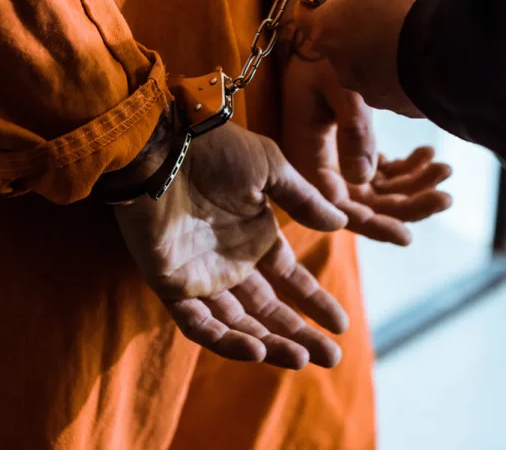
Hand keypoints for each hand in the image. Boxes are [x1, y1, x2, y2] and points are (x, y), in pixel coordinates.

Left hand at [114, 121, 349, 369]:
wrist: (163, 147)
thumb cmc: (216, 150)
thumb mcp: (271, 168)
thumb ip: (304, 200)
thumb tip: (341, 223)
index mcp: (254, 234)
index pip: (289, 279)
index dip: (314, 302)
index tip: (341, 325)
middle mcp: (230, 260)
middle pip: (269, 309)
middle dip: (299, 334)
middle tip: (331, 358)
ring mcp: (200, 275)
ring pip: (238, 323)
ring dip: (269, 343)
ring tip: (300, 359)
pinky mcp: (171, 284)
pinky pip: (198, 323)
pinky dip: (224, 340)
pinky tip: (256, 349)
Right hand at [280, 55, 452, 244]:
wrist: (314, 30)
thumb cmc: (321, 51)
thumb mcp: (338, 83)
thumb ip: (353, 129)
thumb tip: (364, 180)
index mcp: (305, 154)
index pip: (338, 205)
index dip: (371, 224)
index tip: (407, 235)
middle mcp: (318, 163)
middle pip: (364, 203)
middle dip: (406, 203)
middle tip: (446, 195)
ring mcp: (335, 156)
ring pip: (376, 189)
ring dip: (411, 184)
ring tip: (444, 168)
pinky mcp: (349, 145)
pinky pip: (379, 171)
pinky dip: (405, 168)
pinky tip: (427, 153)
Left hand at [295, 0, 454, 114]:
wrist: (463, 44)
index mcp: (327, 29)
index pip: (304, 15)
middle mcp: (340, 66)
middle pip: (337, 40)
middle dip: (354, 23)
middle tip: (386, 3)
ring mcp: (370, 90)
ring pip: (367, 64)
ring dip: (380, 47)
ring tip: (413, 28)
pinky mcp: (399, 106)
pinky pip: (395, 83)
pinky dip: (402, 68)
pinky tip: (426, 52)